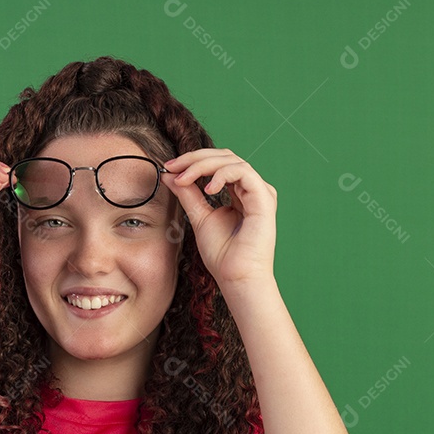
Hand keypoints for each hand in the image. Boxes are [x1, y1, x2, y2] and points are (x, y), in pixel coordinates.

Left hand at [162, 149, 277, 289]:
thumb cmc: (223, 255)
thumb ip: (187, 194)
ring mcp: (260, 193)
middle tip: (173, 166)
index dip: (193, 161)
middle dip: (195, 158)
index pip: (218, 164)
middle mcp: (252, 189)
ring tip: (184, 179)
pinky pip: (243, 172)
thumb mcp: (199, 217)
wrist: (237, 277)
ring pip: (232, 160)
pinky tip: (207, 189)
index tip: (170, 167)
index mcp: (240, 193)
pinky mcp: (264, 198)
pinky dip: (222, 175)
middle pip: (225, 156)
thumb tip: (169, 174)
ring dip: (204, 165)